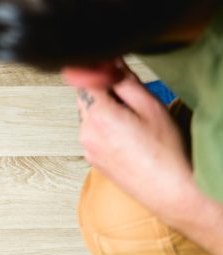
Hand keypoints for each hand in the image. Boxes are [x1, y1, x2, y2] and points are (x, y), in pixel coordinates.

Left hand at [76, 64, 194, 217]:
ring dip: (104, 112)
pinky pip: (92, 134)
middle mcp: (86, 131)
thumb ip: (125, 80)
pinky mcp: (92, 159)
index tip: (112, 70)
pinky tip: (128, 138)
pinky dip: (105, 130)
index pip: (83, 79)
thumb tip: (111, 62)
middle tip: (130, 101)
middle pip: (84, 97)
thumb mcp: (150, 106)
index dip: (98, 72)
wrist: (171, 191)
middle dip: (102, 93)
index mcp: (98, 114)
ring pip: (88, 116)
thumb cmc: (166, 153)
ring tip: (133, 124)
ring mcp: (87, 147)